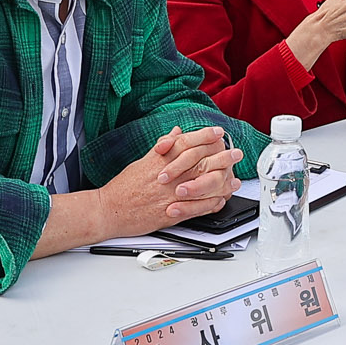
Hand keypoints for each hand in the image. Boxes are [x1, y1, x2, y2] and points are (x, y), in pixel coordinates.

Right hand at [98, 127, 245, 236]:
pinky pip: (195, 208)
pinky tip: (220, 201)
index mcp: (160, 160)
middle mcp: (167, 175)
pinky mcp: (170, 213)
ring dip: (221, 181)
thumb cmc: (123, 187)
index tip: (218, 132)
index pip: (187, 142)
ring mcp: (170, 194)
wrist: (109, 210)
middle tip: (236, 152)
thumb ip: (163, 147)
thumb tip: (175, 133)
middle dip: (221, 156)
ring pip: (201, 185)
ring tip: (235, 179)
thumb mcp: (142, 161)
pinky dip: (209, 204)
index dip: (204, 136)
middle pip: (200, 162)